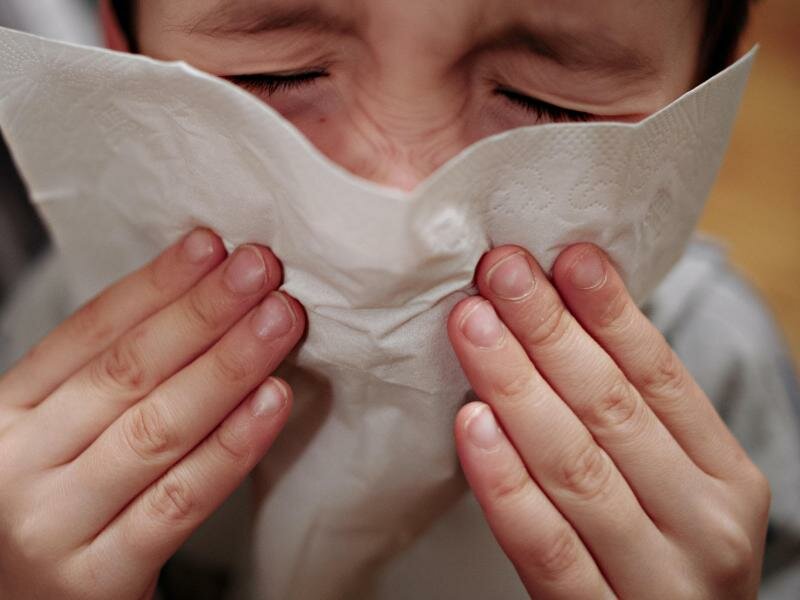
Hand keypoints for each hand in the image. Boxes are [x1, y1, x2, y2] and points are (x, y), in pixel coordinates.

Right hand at [0, 229, 304, 599]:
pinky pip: (179, 502)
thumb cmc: (52, 509)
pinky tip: (273, 401)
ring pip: (157, 429)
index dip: (155, 285)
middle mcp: (22, 464)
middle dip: (203, 313)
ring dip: (228, 366)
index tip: (211, 246)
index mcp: (7, 416)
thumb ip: (107, 383)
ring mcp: (57, 525)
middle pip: (127, 372)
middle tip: (260, 270)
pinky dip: (232, 447)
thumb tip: (195, 300)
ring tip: (279, 321)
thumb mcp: (54, 437)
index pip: (86, 333)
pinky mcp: (101, 580)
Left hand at [448, 244, 769, 598]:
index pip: (662, 377)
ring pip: (576, 466)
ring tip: (473, 324)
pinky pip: (545, 545)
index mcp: (726, 477)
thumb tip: (563, 318)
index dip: (610, 313)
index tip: (565, 256)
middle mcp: (705, 524)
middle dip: (549, 330)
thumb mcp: (671, 488)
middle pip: (612, 409)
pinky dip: (506, 482)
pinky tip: (472, 425)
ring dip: (517, 385)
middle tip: (500, 270)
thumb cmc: (659, 555)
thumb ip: (630, 423)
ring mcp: (658, 580)